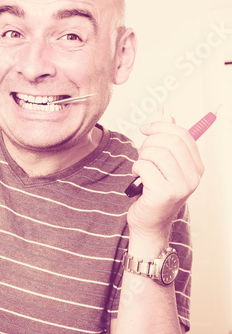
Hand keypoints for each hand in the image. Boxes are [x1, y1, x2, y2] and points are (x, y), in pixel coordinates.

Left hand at [127, 107, 203, 240]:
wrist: (149, 222)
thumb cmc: (154, 191)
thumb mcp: (164, 164)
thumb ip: (167, 138)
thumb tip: (166, 111)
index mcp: (196, 166)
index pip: (182, 134)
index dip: (160, 126)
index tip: (145, 129)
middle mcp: (193, 176)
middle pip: (169, 141)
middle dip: (149, 142)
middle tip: (142, 154)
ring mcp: (181, 186)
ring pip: (155, 153)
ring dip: (141, 157)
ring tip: (141, 168)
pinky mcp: (164, 193)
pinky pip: (144, 167)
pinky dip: (136, 169)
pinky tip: (138, 179)